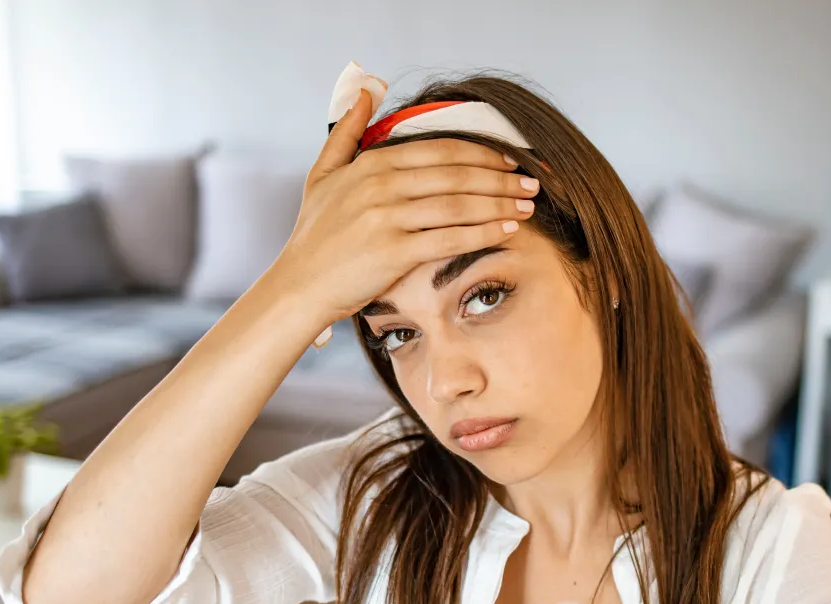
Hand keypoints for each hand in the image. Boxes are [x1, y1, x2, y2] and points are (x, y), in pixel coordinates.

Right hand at [266, 89, 540, 329]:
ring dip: (499, 204)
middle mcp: (381, 185)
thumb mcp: (322, 173)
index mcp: (371, 163)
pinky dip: (483, 233)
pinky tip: (506, 231)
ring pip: (458, 204)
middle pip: (456, 174)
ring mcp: (387, 218)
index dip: (480, 153)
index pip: (439, 150)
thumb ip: (346, 130)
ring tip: (526, 207)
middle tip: (531, 183)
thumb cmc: (315, 234)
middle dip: (500, 178)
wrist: (299, 285)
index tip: (509, 160)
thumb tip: (364, 90)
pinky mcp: (393, 252)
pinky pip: (450, 238)